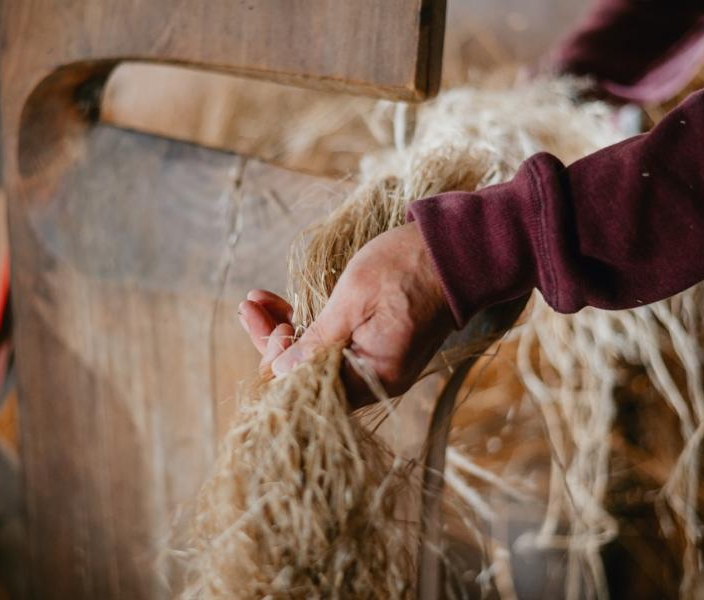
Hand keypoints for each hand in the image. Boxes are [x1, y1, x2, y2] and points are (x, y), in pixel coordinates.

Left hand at [238, 222, 453, 407]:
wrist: (456, 251)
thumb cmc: (405, 269)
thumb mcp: (353, 300)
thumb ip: (316, 341)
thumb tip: (278, 372)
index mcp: (372, 376)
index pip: (307, 386)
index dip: (277, 359)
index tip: (264, 322)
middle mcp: (375, 380)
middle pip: (309, 374)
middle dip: (274, 341)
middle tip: (248, 307)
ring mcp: (377, 364)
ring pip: (318, 358)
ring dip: (287, 331)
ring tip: (257, 302)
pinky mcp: (378, 347)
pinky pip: (335, 347)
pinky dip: (310, 328)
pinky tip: (285, 307)